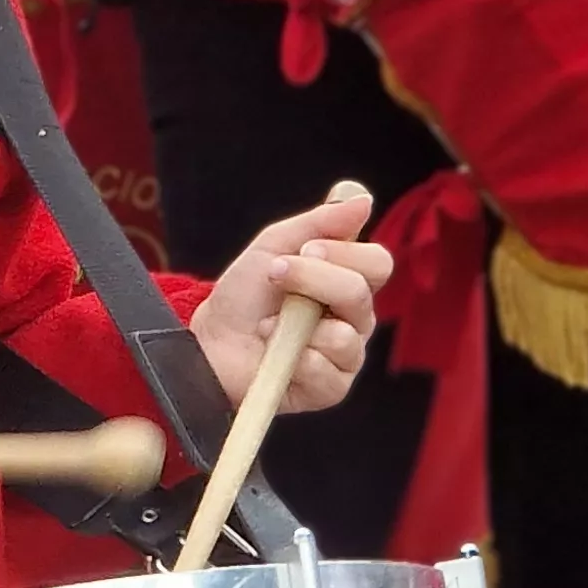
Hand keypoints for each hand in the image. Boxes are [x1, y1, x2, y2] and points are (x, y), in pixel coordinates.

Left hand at [187, 183, 389, 415]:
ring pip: (346, 336)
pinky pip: (328, 371)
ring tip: (269, 327)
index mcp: (347, 281)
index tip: (305, 250)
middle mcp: (354, 319)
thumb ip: (319, 223)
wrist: (210, 342)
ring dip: (294, 325)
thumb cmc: (244, 296)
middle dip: (312, 280)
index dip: (345, 253)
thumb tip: (363, 199)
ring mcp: (345, 355)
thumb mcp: (274, 246)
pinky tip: (275, 355)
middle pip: (360, 294)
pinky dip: (294, 360)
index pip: (377, 262)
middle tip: (277, 277)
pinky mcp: (331, 388)